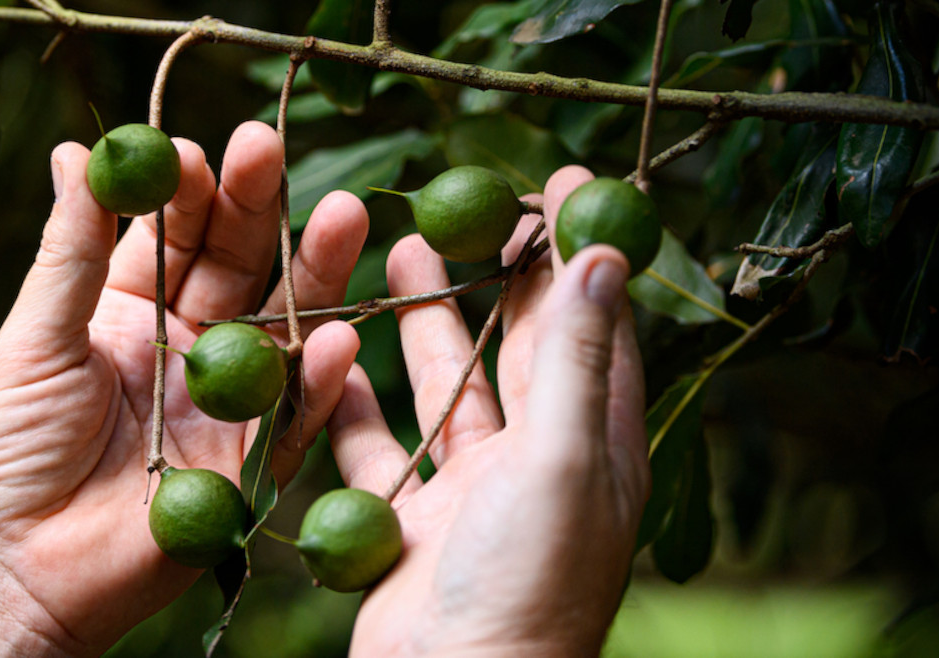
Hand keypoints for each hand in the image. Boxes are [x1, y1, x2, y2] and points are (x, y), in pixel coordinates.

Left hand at [0, 122, 366, 655]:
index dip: (191, 192)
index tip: (201, 150)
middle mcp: (189, 344)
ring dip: (315, 273)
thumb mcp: (34, 337)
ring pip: (282, 325)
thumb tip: (78, 149)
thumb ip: (70, 248)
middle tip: (274, 150)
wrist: (17, 567)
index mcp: (129, 309)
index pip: (174, 234)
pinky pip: (296, 414)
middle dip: (260, 208)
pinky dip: (319, 380)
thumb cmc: (8, 449)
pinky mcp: (253, 459)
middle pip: (238, 266)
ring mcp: (227, 399)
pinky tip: (336, 338)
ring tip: (346, 215)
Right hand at [327, 166, 649, 656]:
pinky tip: (333, 358)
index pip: (596, 324)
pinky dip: (357, 406)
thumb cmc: (526, 583)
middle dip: (498, 275)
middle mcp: (538, 462)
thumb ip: (576, 359)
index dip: (582, 252)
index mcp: (593, 445)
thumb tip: (606, 255)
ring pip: (445, 389)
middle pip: (519, 347)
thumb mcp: (562, 459)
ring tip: (399, 256)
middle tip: (472, 207)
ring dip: (423, 324)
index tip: (564, 182)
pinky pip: (380, 448)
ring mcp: (472, 491)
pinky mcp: (411, 520)